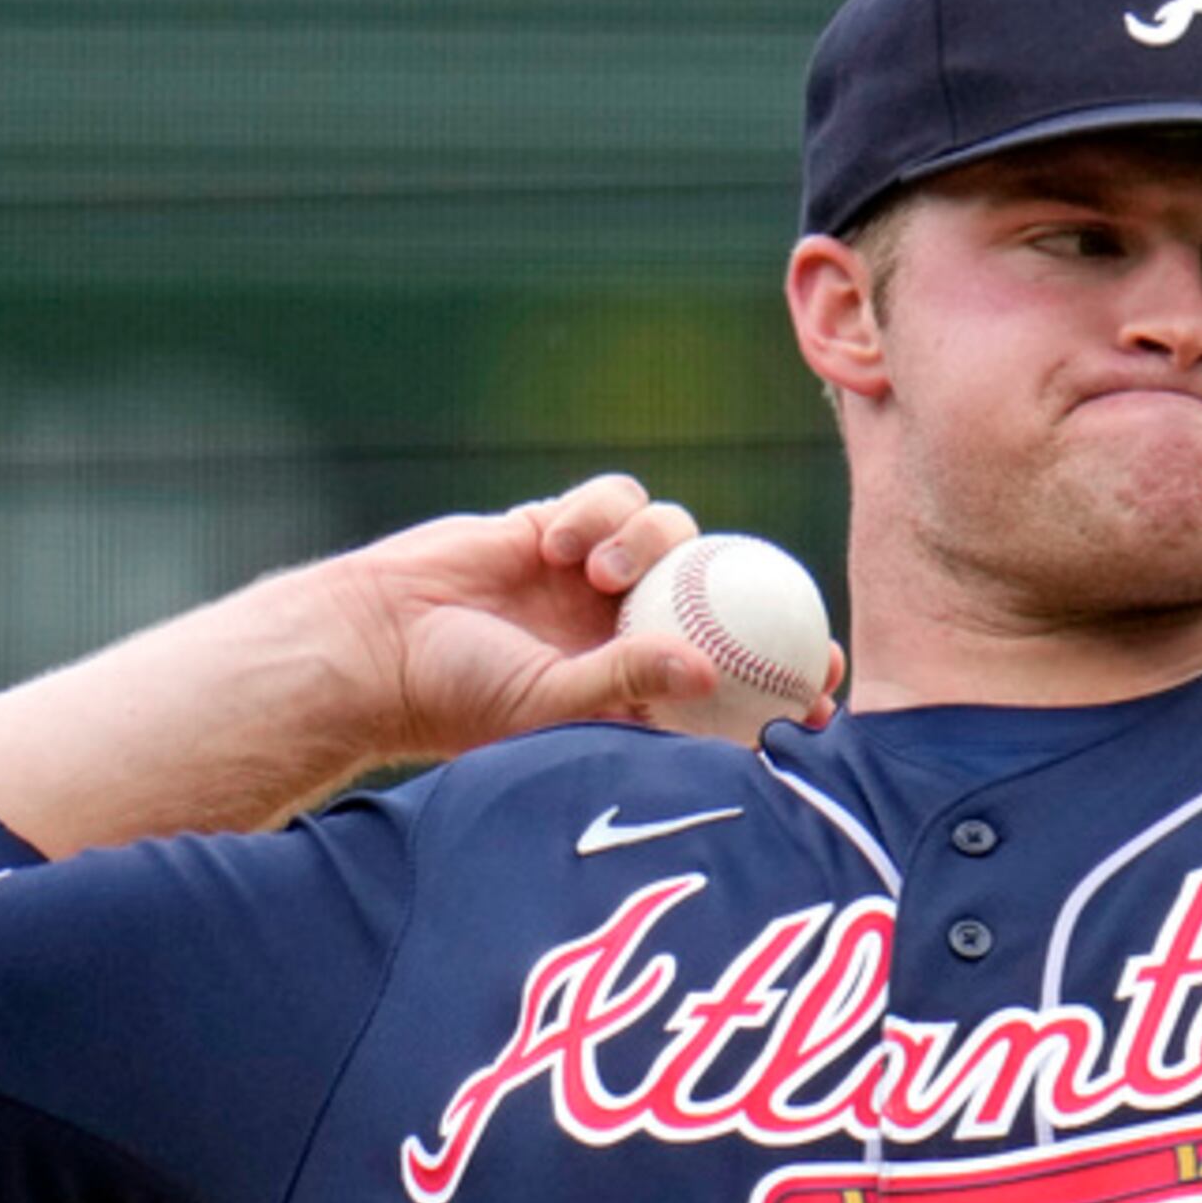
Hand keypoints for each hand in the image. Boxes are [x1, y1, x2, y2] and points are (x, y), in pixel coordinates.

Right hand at [335, 474, 844, 761]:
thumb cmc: (458, 696)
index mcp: (635, 689)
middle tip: (783, 603)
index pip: (731, 683)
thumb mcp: (550, 703)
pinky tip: (556, 543)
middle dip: (763, 596)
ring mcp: (596, 576)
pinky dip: (599, 512)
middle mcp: (626, 630)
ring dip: (648, 543)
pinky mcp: (561, 526)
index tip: (825, 686)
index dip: (782, 681)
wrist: (376, 641)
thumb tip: (706, 671)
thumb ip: (627, 683)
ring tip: (596, 573)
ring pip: (671, 534)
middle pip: (723, 597)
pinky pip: (614, 499)